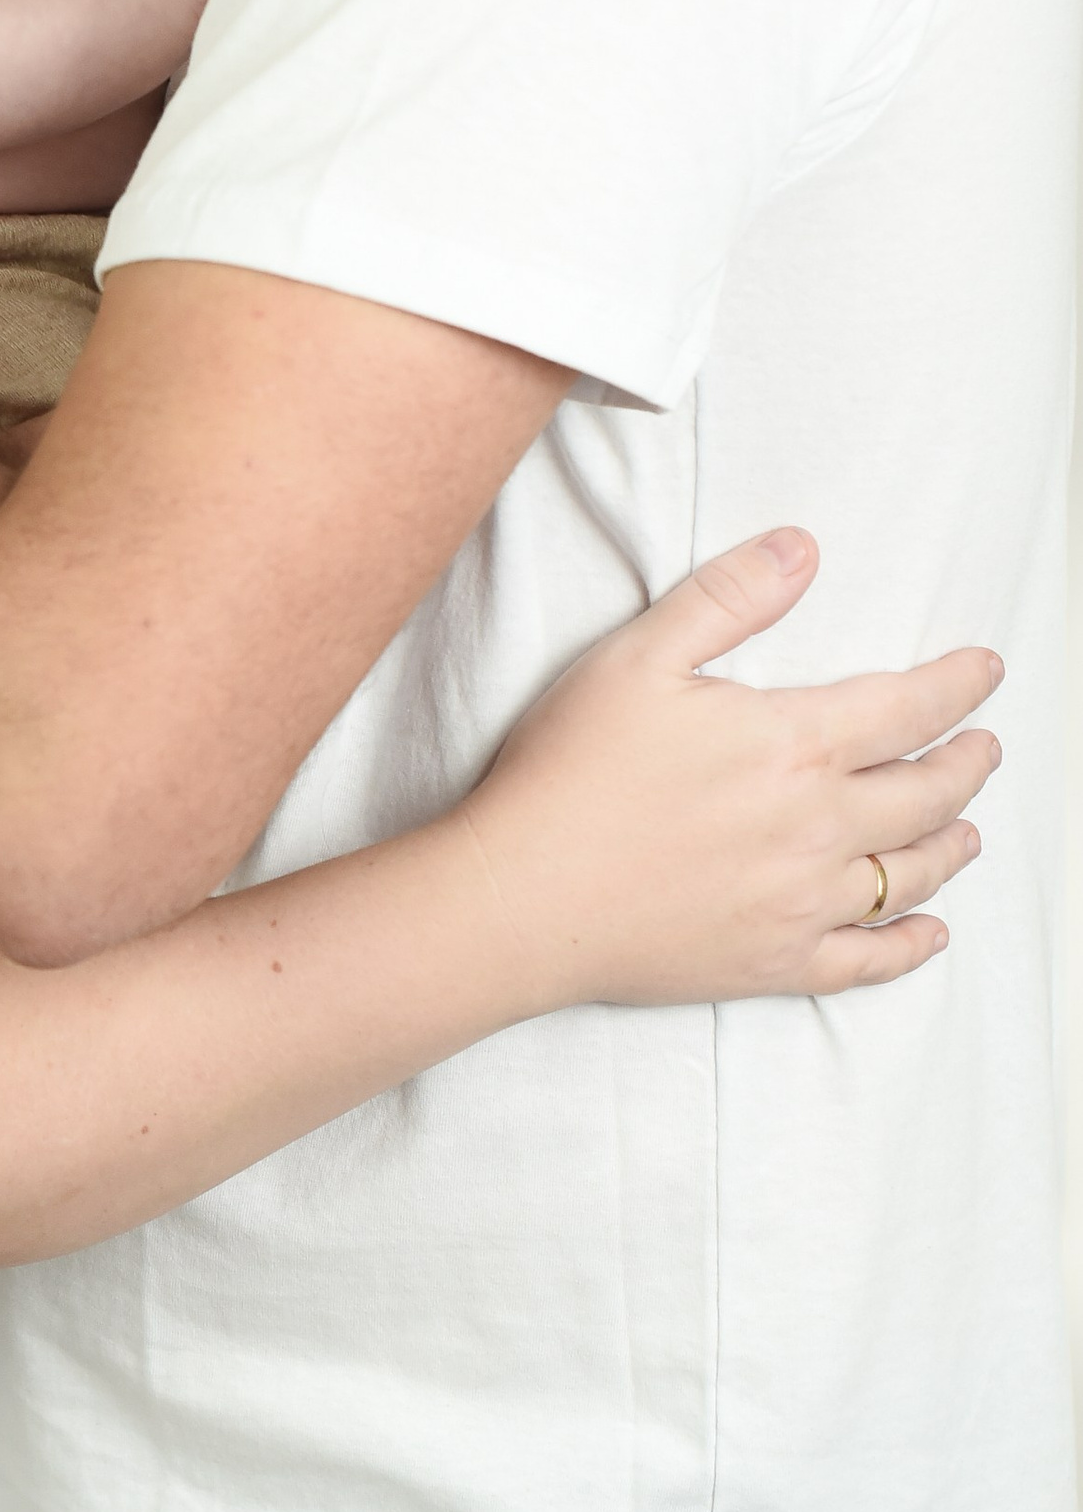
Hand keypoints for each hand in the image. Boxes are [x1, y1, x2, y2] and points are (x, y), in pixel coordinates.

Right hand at [466, 528, 999, 1011]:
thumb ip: (727, 599)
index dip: (959, 686)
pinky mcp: (775, 962)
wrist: (525, 896)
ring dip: (951, 847)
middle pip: (926, 794)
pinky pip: (868, 961)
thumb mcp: (637, 658)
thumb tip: (802, 549)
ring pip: (909, 875)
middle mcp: (818, 828)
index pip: (908, 709)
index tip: (986, 671)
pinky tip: (931, 933)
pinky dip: (911, 947)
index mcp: (793, 746)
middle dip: (968, 764)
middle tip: (986, 747)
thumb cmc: (571, 772)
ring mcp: (802, 903)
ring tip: (969, 830)